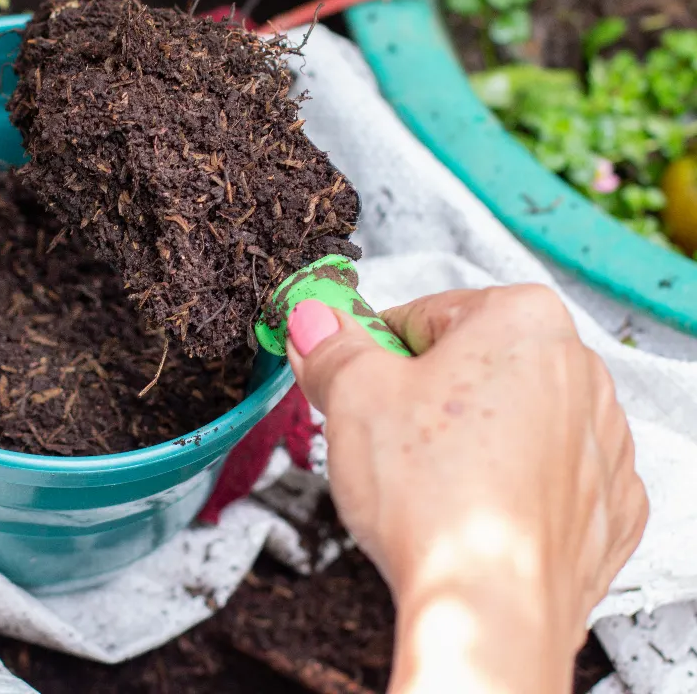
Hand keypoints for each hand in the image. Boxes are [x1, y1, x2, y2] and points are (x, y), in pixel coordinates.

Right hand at [285, 285, 646, 693]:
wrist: (489, 607)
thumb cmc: (431, 495)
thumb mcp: (352, 394)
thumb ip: (333, 346)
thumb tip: (315, 321)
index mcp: (523, 319)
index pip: (423, 315)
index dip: (373, 352)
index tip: (351, 382)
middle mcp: (580, 370)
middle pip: (470, 365)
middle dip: (421, 396)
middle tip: (381, 438)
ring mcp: (601, 442)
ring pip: (508, 421)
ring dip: (465, 441)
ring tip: (425, 485)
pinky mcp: (606, 506)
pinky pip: (543, 479)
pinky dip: (506, 489)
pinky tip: (469, 514)